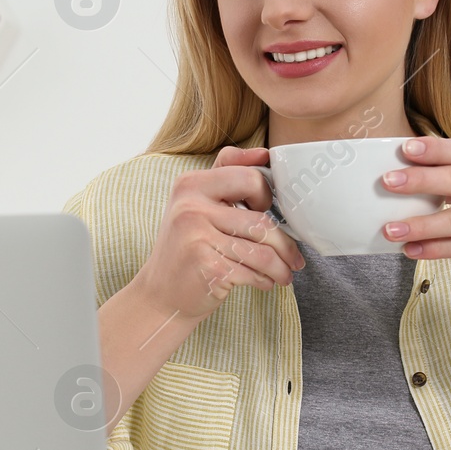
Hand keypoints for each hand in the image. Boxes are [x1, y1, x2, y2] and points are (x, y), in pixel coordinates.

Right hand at [131, 145, 306, 323]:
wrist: (159, 295)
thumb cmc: (186, 249)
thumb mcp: (196, 204)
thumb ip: (227, 174)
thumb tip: (265, 153)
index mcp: (190, 185)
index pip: (248, 177)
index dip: (265, 194)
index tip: (265, 209)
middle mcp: (191, 208)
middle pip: (261, 219)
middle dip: (284, 242)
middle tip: (291, 255)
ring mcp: (198, 238)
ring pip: (263, 251)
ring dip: (281, 267)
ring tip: (284, 274)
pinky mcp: (209, 268)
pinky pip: (253, 272)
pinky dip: (265, 280)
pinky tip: (264, 282)